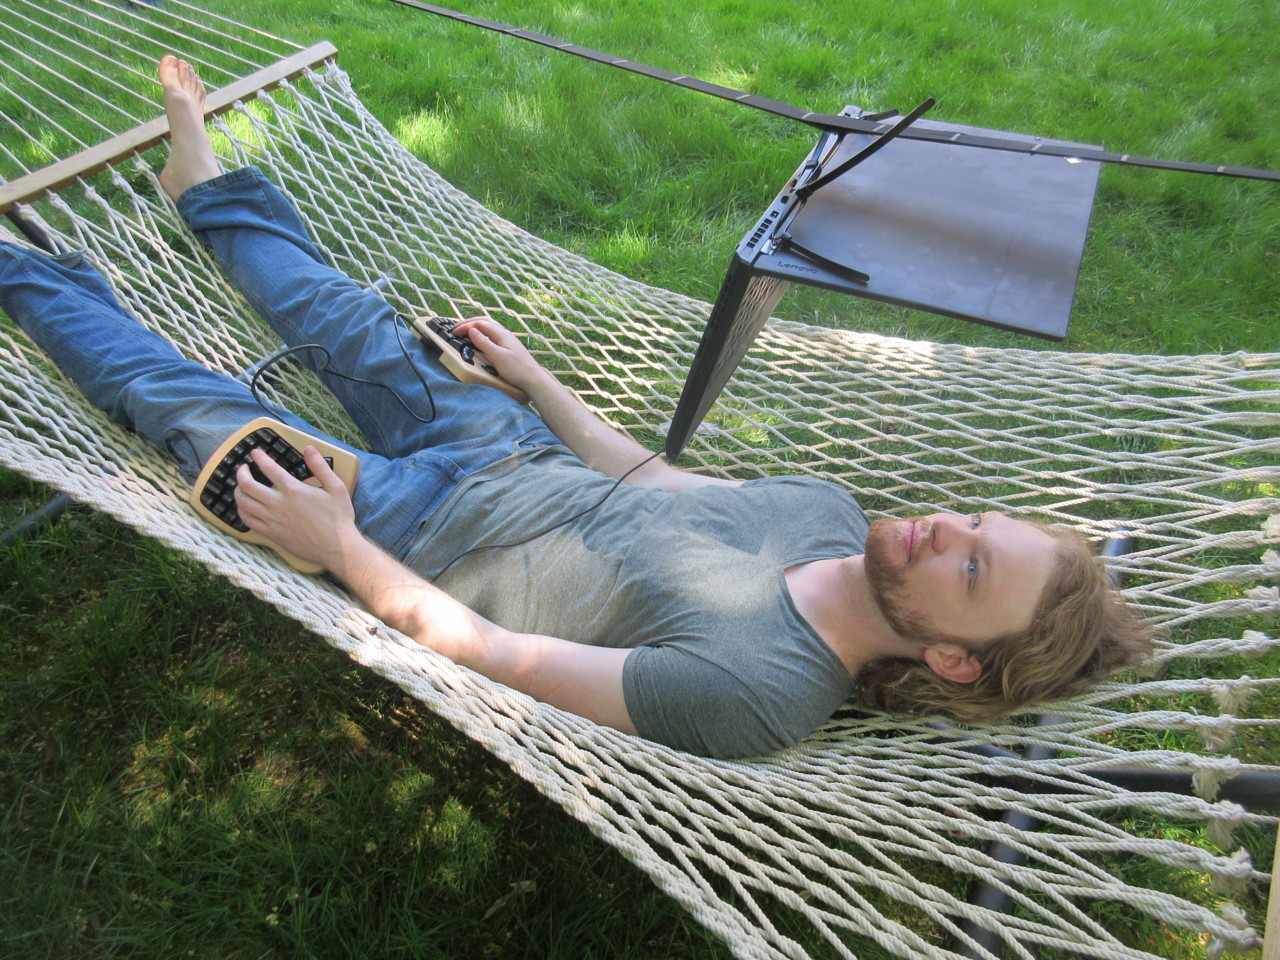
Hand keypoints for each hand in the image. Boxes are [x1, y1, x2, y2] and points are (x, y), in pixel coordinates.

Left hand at [233, 446, 360, 568]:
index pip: (269, 468)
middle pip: (247, 485)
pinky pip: (248, 521)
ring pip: (243, 503)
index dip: (259, 458)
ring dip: (237, 491)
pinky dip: (241, 511)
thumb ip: (320, 467)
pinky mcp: (272, 534)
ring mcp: (273, 520)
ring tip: (240, 486)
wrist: (336, 548)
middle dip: (241, 473)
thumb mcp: (336, 488)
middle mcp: (279, 504)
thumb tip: (310, 449)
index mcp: (294, 490)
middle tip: (243, 468)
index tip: (255, 453)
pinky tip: (244, 507)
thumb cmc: (338, 519)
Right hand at [451, 317, 547, 391]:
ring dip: (476, 326)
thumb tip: (471, 330)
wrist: (533, 379)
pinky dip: (483, 333)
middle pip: (484, 321)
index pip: (480, 323)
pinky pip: (493, 334)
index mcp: (501, 334)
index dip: (465, 326)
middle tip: (455, 328)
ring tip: (465, 330)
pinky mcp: (508, 346)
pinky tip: (480, 339)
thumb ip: (484, 342)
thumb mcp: (497, 356)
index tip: (453, 332)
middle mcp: (504, 333)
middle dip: (469, 323)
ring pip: (489, 327)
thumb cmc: (517, 369)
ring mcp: (507, 339)